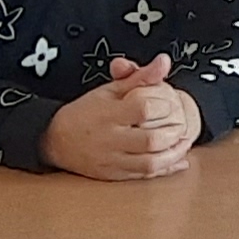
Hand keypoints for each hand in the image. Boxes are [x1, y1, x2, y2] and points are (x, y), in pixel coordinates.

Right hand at [40, 55, 202, 180]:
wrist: (55, 140)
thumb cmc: (86, 112)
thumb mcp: (110, 90)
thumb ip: (140, 77)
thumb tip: (165, 62)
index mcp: (108, 114)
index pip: (143, 109)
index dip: (163, 106)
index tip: (170, 104)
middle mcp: (110, 139)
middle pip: (151, 139)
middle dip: (174, 133)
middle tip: (183, 124)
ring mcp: (111, 160)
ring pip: (150, 163)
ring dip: (174, 154)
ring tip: (182, 142)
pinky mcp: (114, 175)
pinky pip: (144, 176)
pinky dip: (165, 169)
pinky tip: (177, 160)